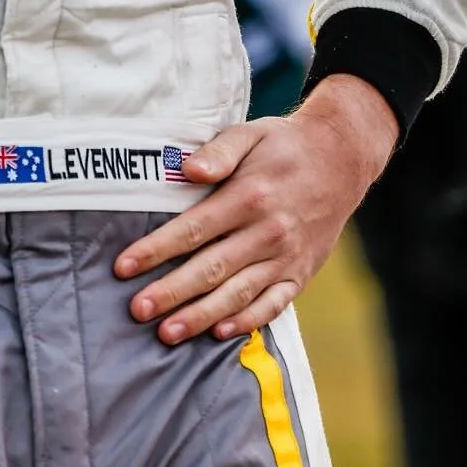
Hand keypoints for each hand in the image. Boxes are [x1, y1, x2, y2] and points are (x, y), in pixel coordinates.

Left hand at [114, 74, 397, 344]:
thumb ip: (218, 151)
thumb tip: (187, 169)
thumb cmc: (284, 145)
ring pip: (238, 293)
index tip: (124, 266)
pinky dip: (247, 321)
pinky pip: (273, 305)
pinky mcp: (301, 273)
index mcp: (249, 196)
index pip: (193, 229)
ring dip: (201, 316)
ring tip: (168, 333)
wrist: (342, 159)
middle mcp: (267, 232)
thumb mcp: (250, 133)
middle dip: (171, 292)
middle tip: (137, 310)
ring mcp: (286, 257)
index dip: (156, 249)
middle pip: (211, 268)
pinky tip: (220, 332)